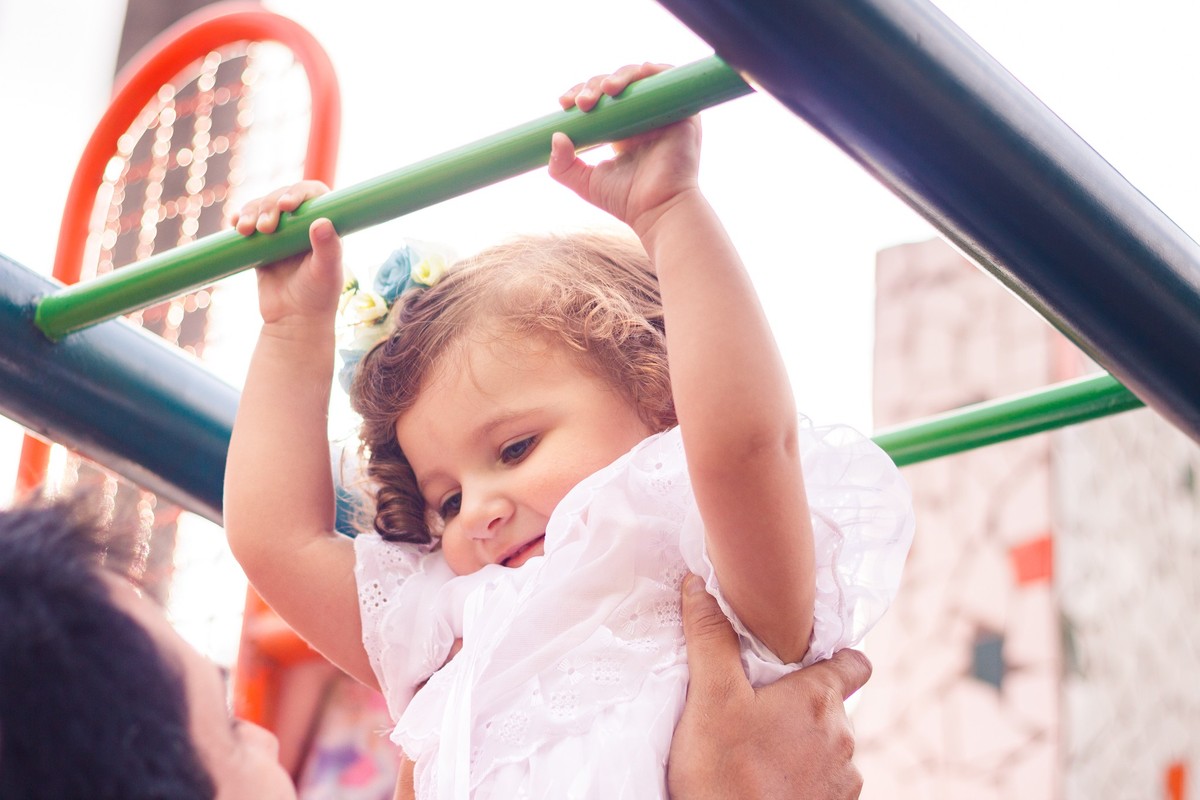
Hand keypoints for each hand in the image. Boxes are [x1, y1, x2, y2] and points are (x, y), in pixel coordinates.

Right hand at [232, 180, 343, 325]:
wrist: (293, 321)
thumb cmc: (317, 298)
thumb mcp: (326, 274)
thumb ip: (328, 249)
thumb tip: (322, 222)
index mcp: (324, 226)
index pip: (313, 195)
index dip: (299, 193)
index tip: (286, 206)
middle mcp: (302, 225)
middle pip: (282, 198)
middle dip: (269, 206)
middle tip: (265, 228)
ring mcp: (281, 233)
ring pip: (262, 208)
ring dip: (251, 212)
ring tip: (245, 230)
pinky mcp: (262, 244)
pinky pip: (248, 223)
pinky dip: (240, 219)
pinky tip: (234, 223)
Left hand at [549, 63, 701, 236]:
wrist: (657, 210)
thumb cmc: (627, 201)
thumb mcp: (585, 182)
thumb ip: (562, 165)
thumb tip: (555, 136)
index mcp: (624, 130)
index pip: (601, 99)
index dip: (582, 93)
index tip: (564, 104)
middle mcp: (645, 117)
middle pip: (617, 85)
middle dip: (594, 86)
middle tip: (582, 103)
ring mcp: (664, 113)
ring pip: (640, 77)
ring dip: (619, 76)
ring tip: (604, 90)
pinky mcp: (683, 112)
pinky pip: (669, 79)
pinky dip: (650, 71)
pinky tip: (633, 78)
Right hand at [668, 575, 868, 798]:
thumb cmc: (725, 774)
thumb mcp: (709, 698)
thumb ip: (710, 639)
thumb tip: (701, 587)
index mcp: (821, 700)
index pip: (855, 663)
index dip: (835, 655)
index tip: (803, 657)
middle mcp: (844, 738)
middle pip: (831, 705)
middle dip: (798, 703)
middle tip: (755, 707)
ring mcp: (843, 782)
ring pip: (826, 745)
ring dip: (800, 743)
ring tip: (754, 749)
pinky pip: (821, 781)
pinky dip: (798, 777)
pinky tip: (762, 780)